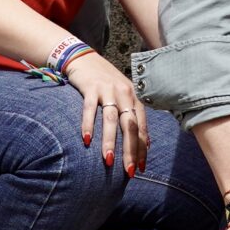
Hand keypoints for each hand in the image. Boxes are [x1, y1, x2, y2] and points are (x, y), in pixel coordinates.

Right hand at [64, 51, 147, 173]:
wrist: (85, 58)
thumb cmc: (105, 81)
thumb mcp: (123, 95)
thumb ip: (132, 115)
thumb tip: (144, 143)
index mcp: (134, 97)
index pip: (141, 127)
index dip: (142, 148)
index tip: (140, 168)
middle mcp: (124, 93)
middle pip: (129, 126)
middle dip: (130, 150)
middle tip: (128, 171)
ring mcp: (107, 90)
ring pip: (110, 120)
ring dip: (110, 141)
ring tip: (108, 160)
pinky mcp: (90, 87)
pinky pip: (89, 109)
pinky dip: (88, 125)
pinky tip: (87, 140)